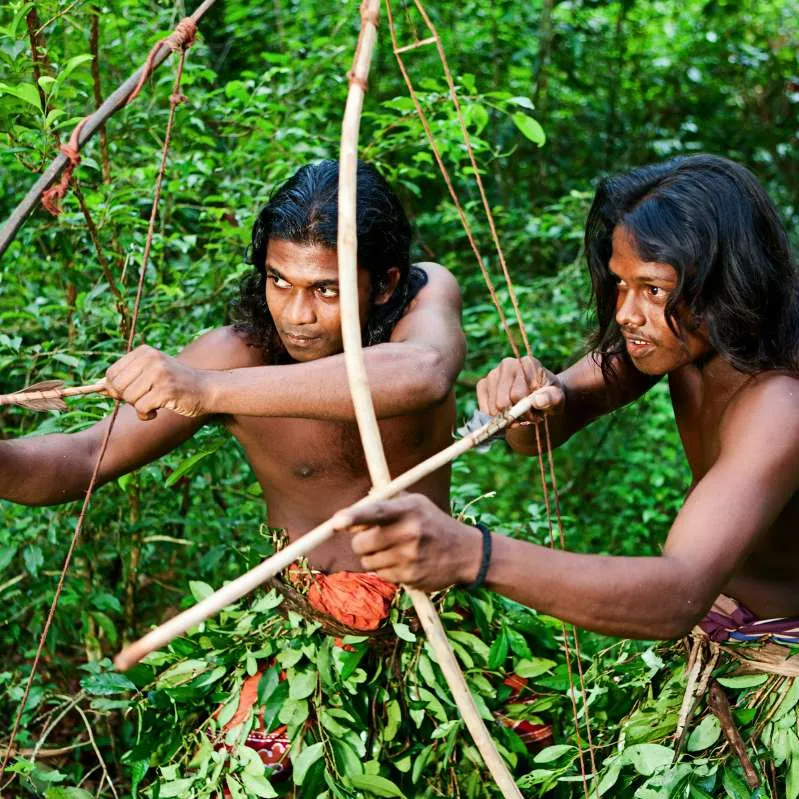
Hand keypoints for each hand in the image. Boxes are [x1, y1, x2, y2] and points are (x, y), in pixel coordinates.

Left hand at [105, 345, 210, 420]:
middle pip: (117, 386)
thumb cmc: (176, 384)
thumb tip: (98, 387)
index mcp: (145, 352)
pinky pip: (140, 408)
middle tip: (143, 399)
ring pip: (128, 398)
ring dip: (138, 407)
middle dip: (126, 398)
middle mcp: (151, 359)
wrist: (207, 389)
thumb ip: (127, 378)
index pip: (112, 373)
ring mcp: (159, 374)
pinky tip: (157, 412)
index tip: (130, 393)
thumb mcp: (151, 373)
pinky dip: (145, 415)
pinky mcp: (165, 390)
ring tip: (153, 404)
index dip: (115, 388)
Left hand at [332, 494, 482, 591]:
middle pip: (361, 543)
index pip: (377, 511)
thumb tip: (352, 512)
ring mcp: (410, 557)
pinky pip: (381, 575)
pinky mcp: (410, 577)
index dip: (354, 516)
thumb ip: (385, 503)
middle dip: (360, 542)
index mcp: (409, 510)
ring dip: (373, 557)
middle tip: (371, 539)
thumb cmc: (433, 523)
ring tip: (393, 550)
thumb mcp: (416, 503)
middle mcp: (410, 533)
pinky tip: (403, 562)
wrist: (465, 553)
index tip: (336, 522)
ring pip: (367, 562)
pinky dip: (385, 570)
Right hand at [476, 355, 564, 421]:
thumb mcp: (558, 399)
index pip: (517, 395)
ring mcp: (493, 373)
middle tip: (526, 417)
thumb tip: (537, 401)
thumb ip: (551, 399)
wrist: (541, 396)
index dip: (526, 411)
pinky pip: (483, 407)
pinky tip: (506, 414)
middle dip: (514, 415)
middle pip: (502, 401)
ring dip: (505, 418)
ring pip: (492, 407)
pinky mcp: (483, 384)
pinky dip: (494, 417)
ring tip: (518, 415)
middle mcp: (507, 364)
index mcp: (527, 363)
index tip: (536, 415)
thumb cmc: (549, 397)